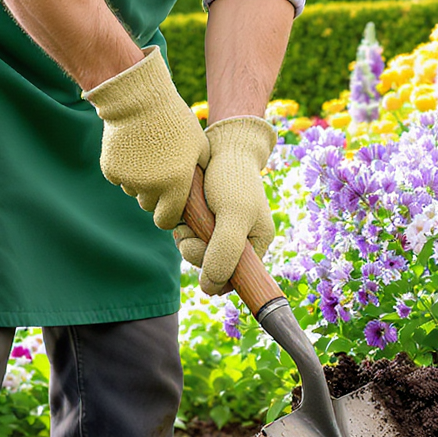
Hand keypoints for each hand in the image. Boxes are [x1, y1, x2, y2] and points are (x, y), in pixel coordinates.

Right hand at [82, 46, 208, 228]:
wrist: (139, 99)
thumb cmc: (175, 121)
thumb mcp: (199, 145)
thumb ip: (200, 174)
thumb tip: (200, 195)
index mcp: (176, 184)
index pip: (166, 220)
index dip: (168, 215)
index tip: (170, 205)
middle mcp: (151, 186)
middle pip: (149, 206)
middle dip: (155, 196)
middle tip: (160, 172)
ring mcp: (128, 179)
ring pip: (134, 192)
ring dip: (140, 182)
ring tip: (148, 155)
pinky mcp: (110, 170)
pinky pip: (120, 179)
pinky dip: (125, 170)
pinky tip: (133, 149)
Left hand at [172, 117, 275, 294]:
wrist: (221, 147)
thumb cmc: (233, 178)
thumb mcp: (234, 215)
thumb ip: (225, 251)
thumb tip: (210, 289)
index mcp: (256, 244)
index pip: (236, 279)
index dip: (218, 275)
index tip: (206, 255)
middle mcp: (238, 242)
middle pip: (211, 269)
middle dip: (197, 252)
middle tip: (193, 231)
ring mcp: (217, 233)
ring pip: (195, 253)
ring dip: (186, 239)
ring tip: (189, 217)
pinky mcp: (201, 222)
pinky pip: (186, 238)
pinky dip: (181, 228)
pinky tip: (184, 213)